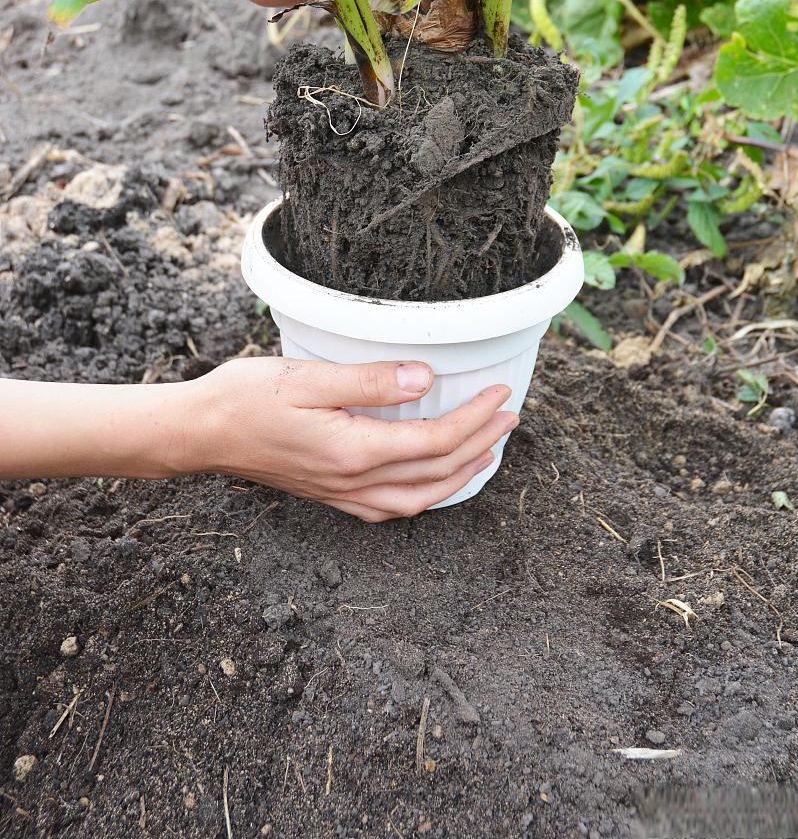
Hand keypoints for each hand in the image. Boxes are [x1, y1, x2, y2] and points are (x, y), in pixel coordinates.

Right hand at [185, 357, 516, 521]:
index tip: (499, 394)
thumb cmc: (247, 397)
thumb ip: (370, 381)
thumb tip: (423, 379)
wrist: (201, 431)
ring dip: (460, 477)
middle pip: (437, 473)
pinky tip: (432, 480)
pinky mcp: (330, 496)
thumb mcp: (309, 376)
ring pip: (419, 500)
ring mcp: (342, 495)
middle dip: (481, 446)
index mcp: (354, 450)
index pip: (435, 440)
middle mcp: (353, 481)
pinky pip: (392, 508)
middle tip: (510, 418)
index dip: (474, 418)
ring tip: (487, 452)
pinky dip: (426, 496)